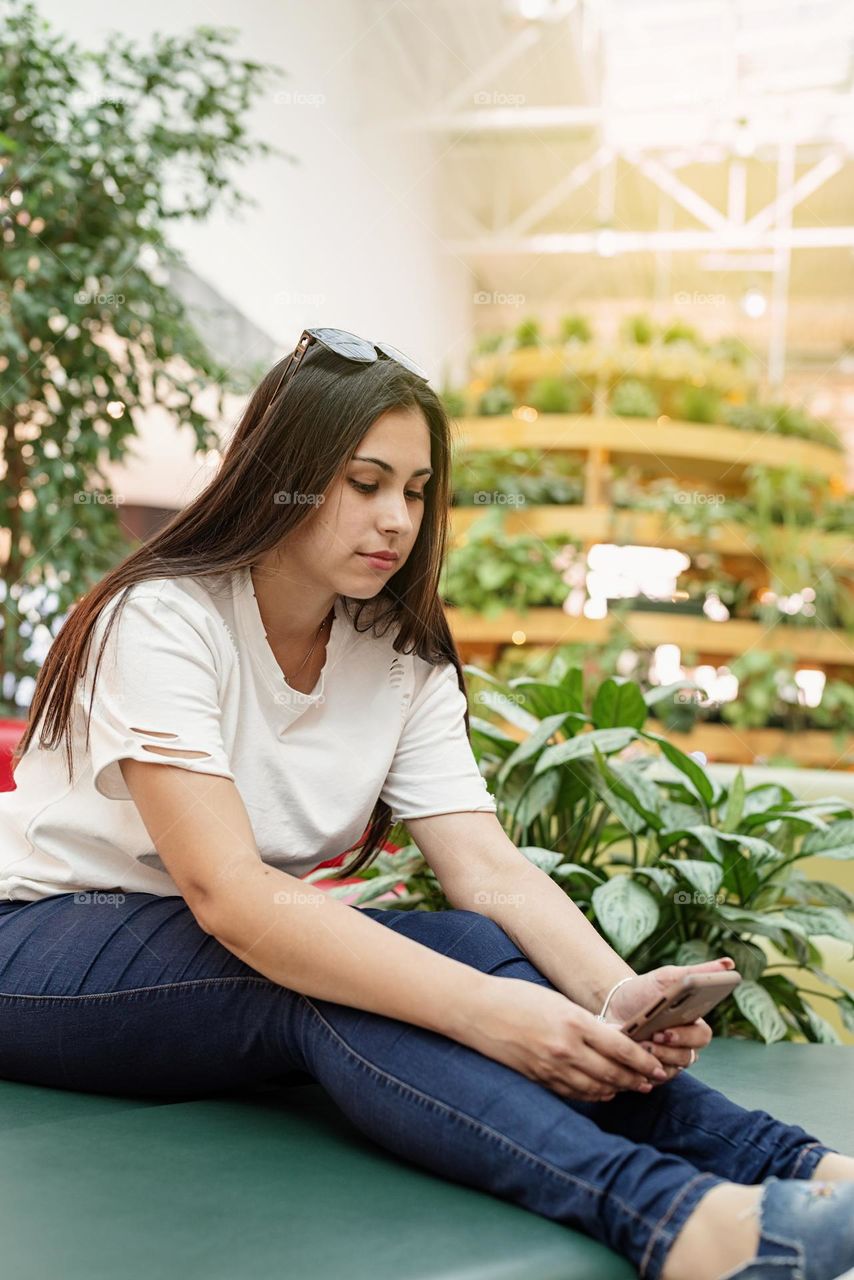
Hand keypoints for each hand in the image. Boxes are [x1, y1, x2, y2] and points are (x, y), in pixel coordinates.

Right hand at [459, 975, 671, 1102]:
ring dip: (618, 1089)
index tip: (657, 1067)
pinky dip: (593, 1095)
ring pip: (596, 1088)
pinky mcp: (540, 1079)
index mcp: (574, 1023)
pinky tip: (603, 1092)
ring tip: (633, 1088)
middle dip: (636, 1079)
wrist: (478, 1011)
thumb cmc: (518, 997)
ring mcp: (552, 1068)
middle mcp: (566, 1049)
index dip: (643, 1061)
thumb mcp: (558, 1002)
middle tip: (653, 1081)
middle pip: (613, 1073)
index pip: (621, 1049)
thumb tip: (615, 1039)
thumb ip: (586, 1022)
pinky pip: (574, 1093)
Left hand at [604, 957, 734, 1080]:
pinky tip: (633, 1061)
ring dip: (656, 1059)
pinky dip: (643, 1071)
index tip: (668, 1030)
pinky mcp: (651, 1071)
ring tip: (639, 1045)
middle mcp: (684, 1047)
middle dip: (669, 1050)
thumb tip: (729, 963)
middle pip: (688, 1057)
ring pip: (671, 1070)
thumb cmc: (646, 990)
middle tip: (652, 1037)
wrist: (614, 1003)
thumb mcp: (669, 978)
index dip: (687, 1037)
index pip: (702, 1037)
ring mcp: (668, 1061)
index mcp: (693, 1025)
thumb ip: (698, 972)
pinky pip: (653, 1078)